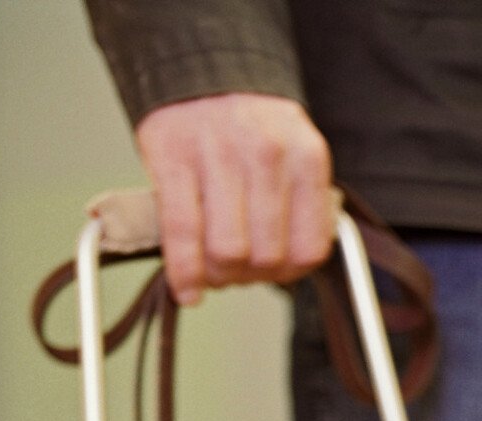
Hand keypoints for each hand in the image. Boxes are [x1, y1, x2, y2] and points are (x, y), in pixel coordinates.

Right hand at [136, 94, 333, 307]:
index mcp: (306, 156)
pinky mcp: (173, 156)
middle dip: (248, 277)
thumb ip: (297, 208)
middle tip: (234, 269)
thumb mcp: (292, 157)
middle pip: (266, 257)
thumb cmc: (248, 131)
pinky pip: (182, 233)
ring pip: (227, 253)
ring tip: (211, 268)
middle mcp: (267, 152)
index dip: (287, 274)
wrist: (201, 70)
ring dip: (218, 276)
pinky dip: (184, 274)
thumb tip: (286, 272)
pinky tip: (187, 290)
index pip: (308, 249)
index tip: (271, 272)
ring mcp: (218, 153)